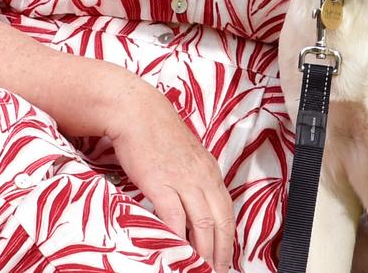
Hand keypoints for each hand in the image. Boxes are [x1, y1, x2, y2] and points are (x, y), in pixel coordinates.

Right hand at [105, 76, 234, 272]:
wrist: (137, 111)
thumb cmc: (158, 133)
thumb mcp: (186, 156)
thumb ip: (194, 180)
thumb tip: (195, 208)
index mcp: (211, 172)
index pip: (228, 213)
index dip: (230, 241)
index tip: (226, 260)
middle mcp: (203, 177)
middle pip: (221, 224)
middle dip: (222, 254)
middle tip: (217, 272)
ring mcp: (183, 180)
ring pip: (203, 225)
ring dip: (204, 253)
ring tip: (201, 270)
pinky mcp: (161, 183)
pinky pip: (175, 217)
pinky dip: (178, 239)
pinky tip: (177, 251)